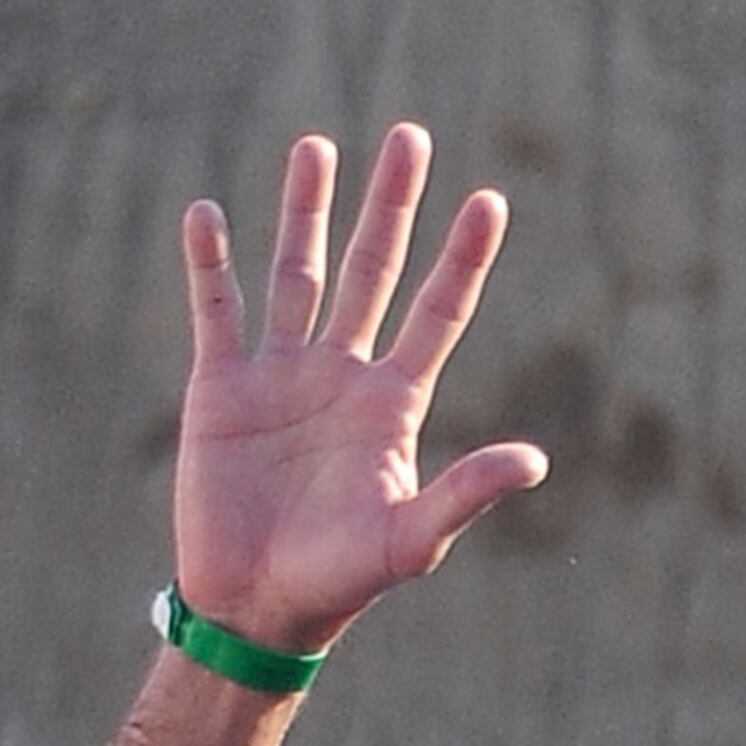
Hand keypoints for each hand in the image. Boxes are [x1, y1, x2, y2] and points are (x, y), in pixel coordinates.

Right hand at [172, 124, 547, 661]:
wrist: (255, 608)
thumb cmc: (338, 582)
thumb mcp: (411, 539)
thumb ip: (467, 493)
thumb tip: (537, 461)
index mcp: (390, 404)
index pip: (437, 313)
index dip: (462, 259)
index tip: (490, 202)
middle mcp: (340, 374)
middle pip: (373, 270)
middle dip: (391, 206)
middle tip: (411, 137)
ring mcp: (280, 374)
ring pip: (297, 272)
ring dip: (306, 210)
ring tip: (317, 146)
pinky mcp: (220, 387)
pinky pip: (216, 310)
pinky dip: (209, 263)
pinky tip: (208, 214)